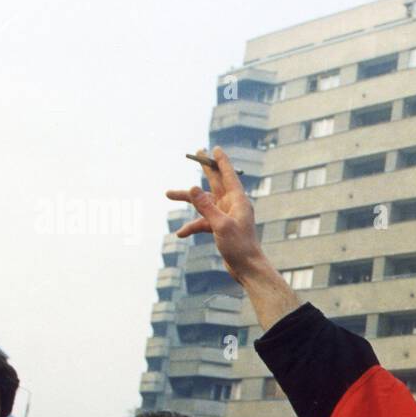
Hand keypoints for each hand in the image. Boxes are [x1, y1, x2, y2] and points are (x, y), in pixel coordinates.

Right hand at [166, 147, 265, 282]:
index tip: (215, 148)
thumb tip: (192, 187)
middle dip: (205, 168)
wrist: (247, 268)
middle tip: (197, 152)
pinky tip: (181, 233)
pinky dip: (192, 226)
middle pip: (215, 182)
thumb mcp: (220, 225)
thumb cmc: (239, 246)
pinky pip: (203, 222)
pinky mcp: (221, 228)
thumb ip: (206, 206)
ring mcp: (226, 216)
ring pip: (204, 202)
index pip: (228, 175)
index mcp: (237, 200)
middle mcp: (232, 205)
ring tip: (168, 194)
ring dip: (188, 199)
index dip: (221, 161)